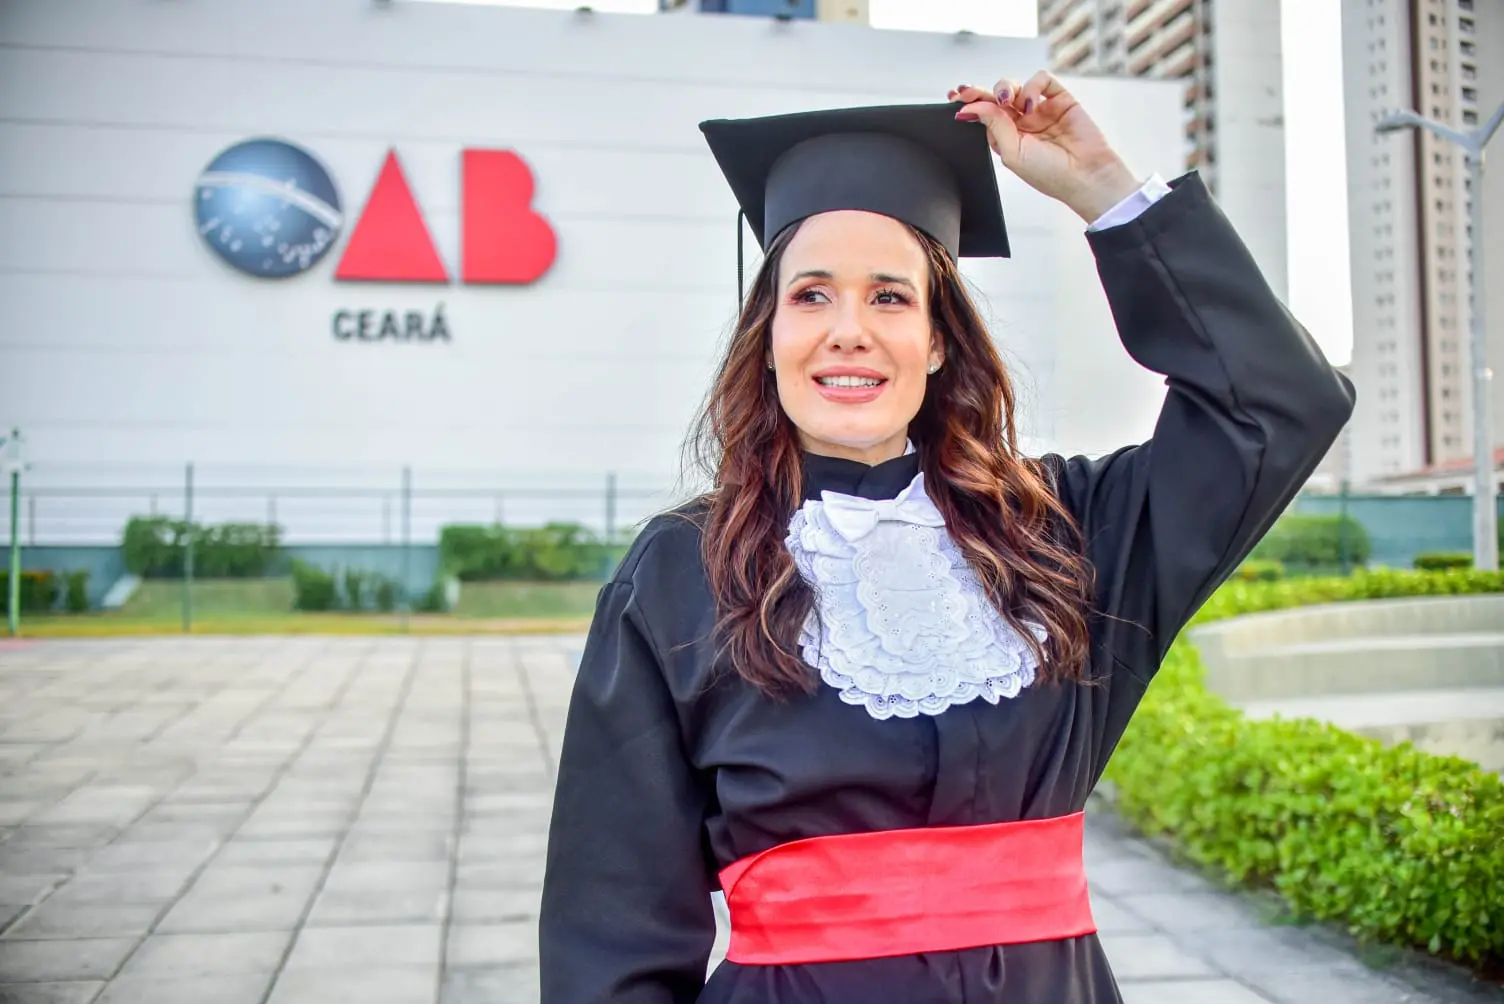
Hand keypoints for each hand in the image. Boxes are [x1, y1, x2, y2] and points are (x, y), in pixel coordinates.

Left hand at [948, 72, 1139, 224]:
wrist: (1085, 176)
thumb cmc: (1050, 174)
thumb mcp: (1012, 153)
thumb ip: (993, 127)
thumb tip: (971, 107)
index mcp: (1007, 137)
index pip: (984, 115)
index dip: (970, 103)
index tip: (954, 96)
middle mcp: (1022, 121)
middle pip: (995, 97)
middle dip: (979, 92)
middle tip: (967, 91)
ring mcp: (1041, 109)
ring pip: (1015, 86)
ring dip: (1005, 88)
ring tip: (1008, 102)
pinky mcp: (1060, 99)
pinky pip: (1042, 80)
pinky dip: (1033, 86)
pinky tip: (1032, 105)